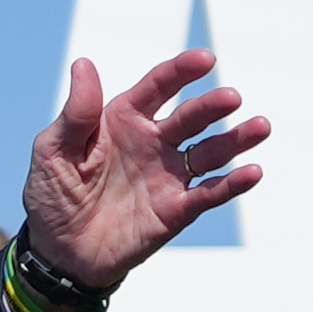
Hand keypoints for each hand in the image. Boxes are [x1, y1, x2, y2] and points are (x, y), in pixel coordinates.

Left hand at [23, 48, 269, 294]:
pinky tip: (252, 173)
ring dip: (235, 140)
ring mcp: (168, 175)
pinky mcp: (176, 210)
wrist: (58, 252)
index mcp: (123, 120)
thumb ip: (76, 112)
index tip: (205, 60)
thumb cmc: (53, 194)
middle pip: (190, 118)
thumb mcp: (53, 150)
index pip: (157, 88)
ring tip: (259, 127)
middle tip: (231, 97)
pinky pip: (209, 194)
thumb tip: (84, 64)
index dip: (180, 72)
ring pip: (209, 152)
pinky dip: (231, 184)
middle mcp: (153, 143)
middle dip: (212, 106)